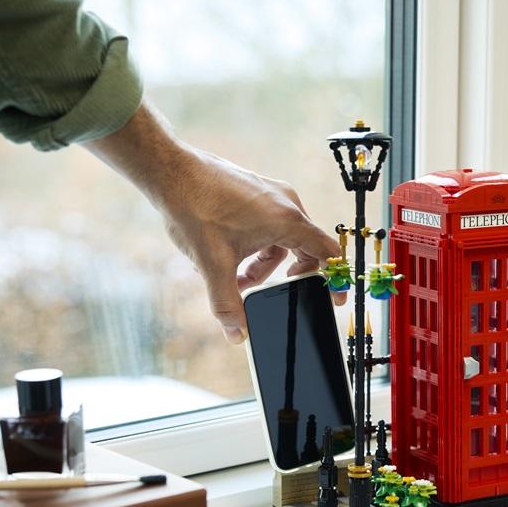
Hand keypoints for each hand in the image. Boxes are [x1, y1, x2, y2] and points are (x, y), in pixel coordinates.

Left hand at [84, 101, 341, 342]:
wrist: (172, 172)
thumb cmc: (196, 209)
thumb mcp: (213, 265)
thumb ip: (227, 304)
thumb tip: (236, 334)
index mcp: (288, 221)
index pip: (328, 254)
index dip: (334, 279)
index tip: (333, 298)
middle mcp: (287, 204)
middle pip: (303, 249)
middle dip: (282, 275)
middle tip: (263, 290)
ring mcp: (273, 194)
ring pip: (282, 238)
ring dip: (264, 261)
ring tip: (236, 275)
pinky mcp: (258, 190)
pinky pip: (270, 223)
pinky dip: (256, 244)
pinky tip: (230, 252)